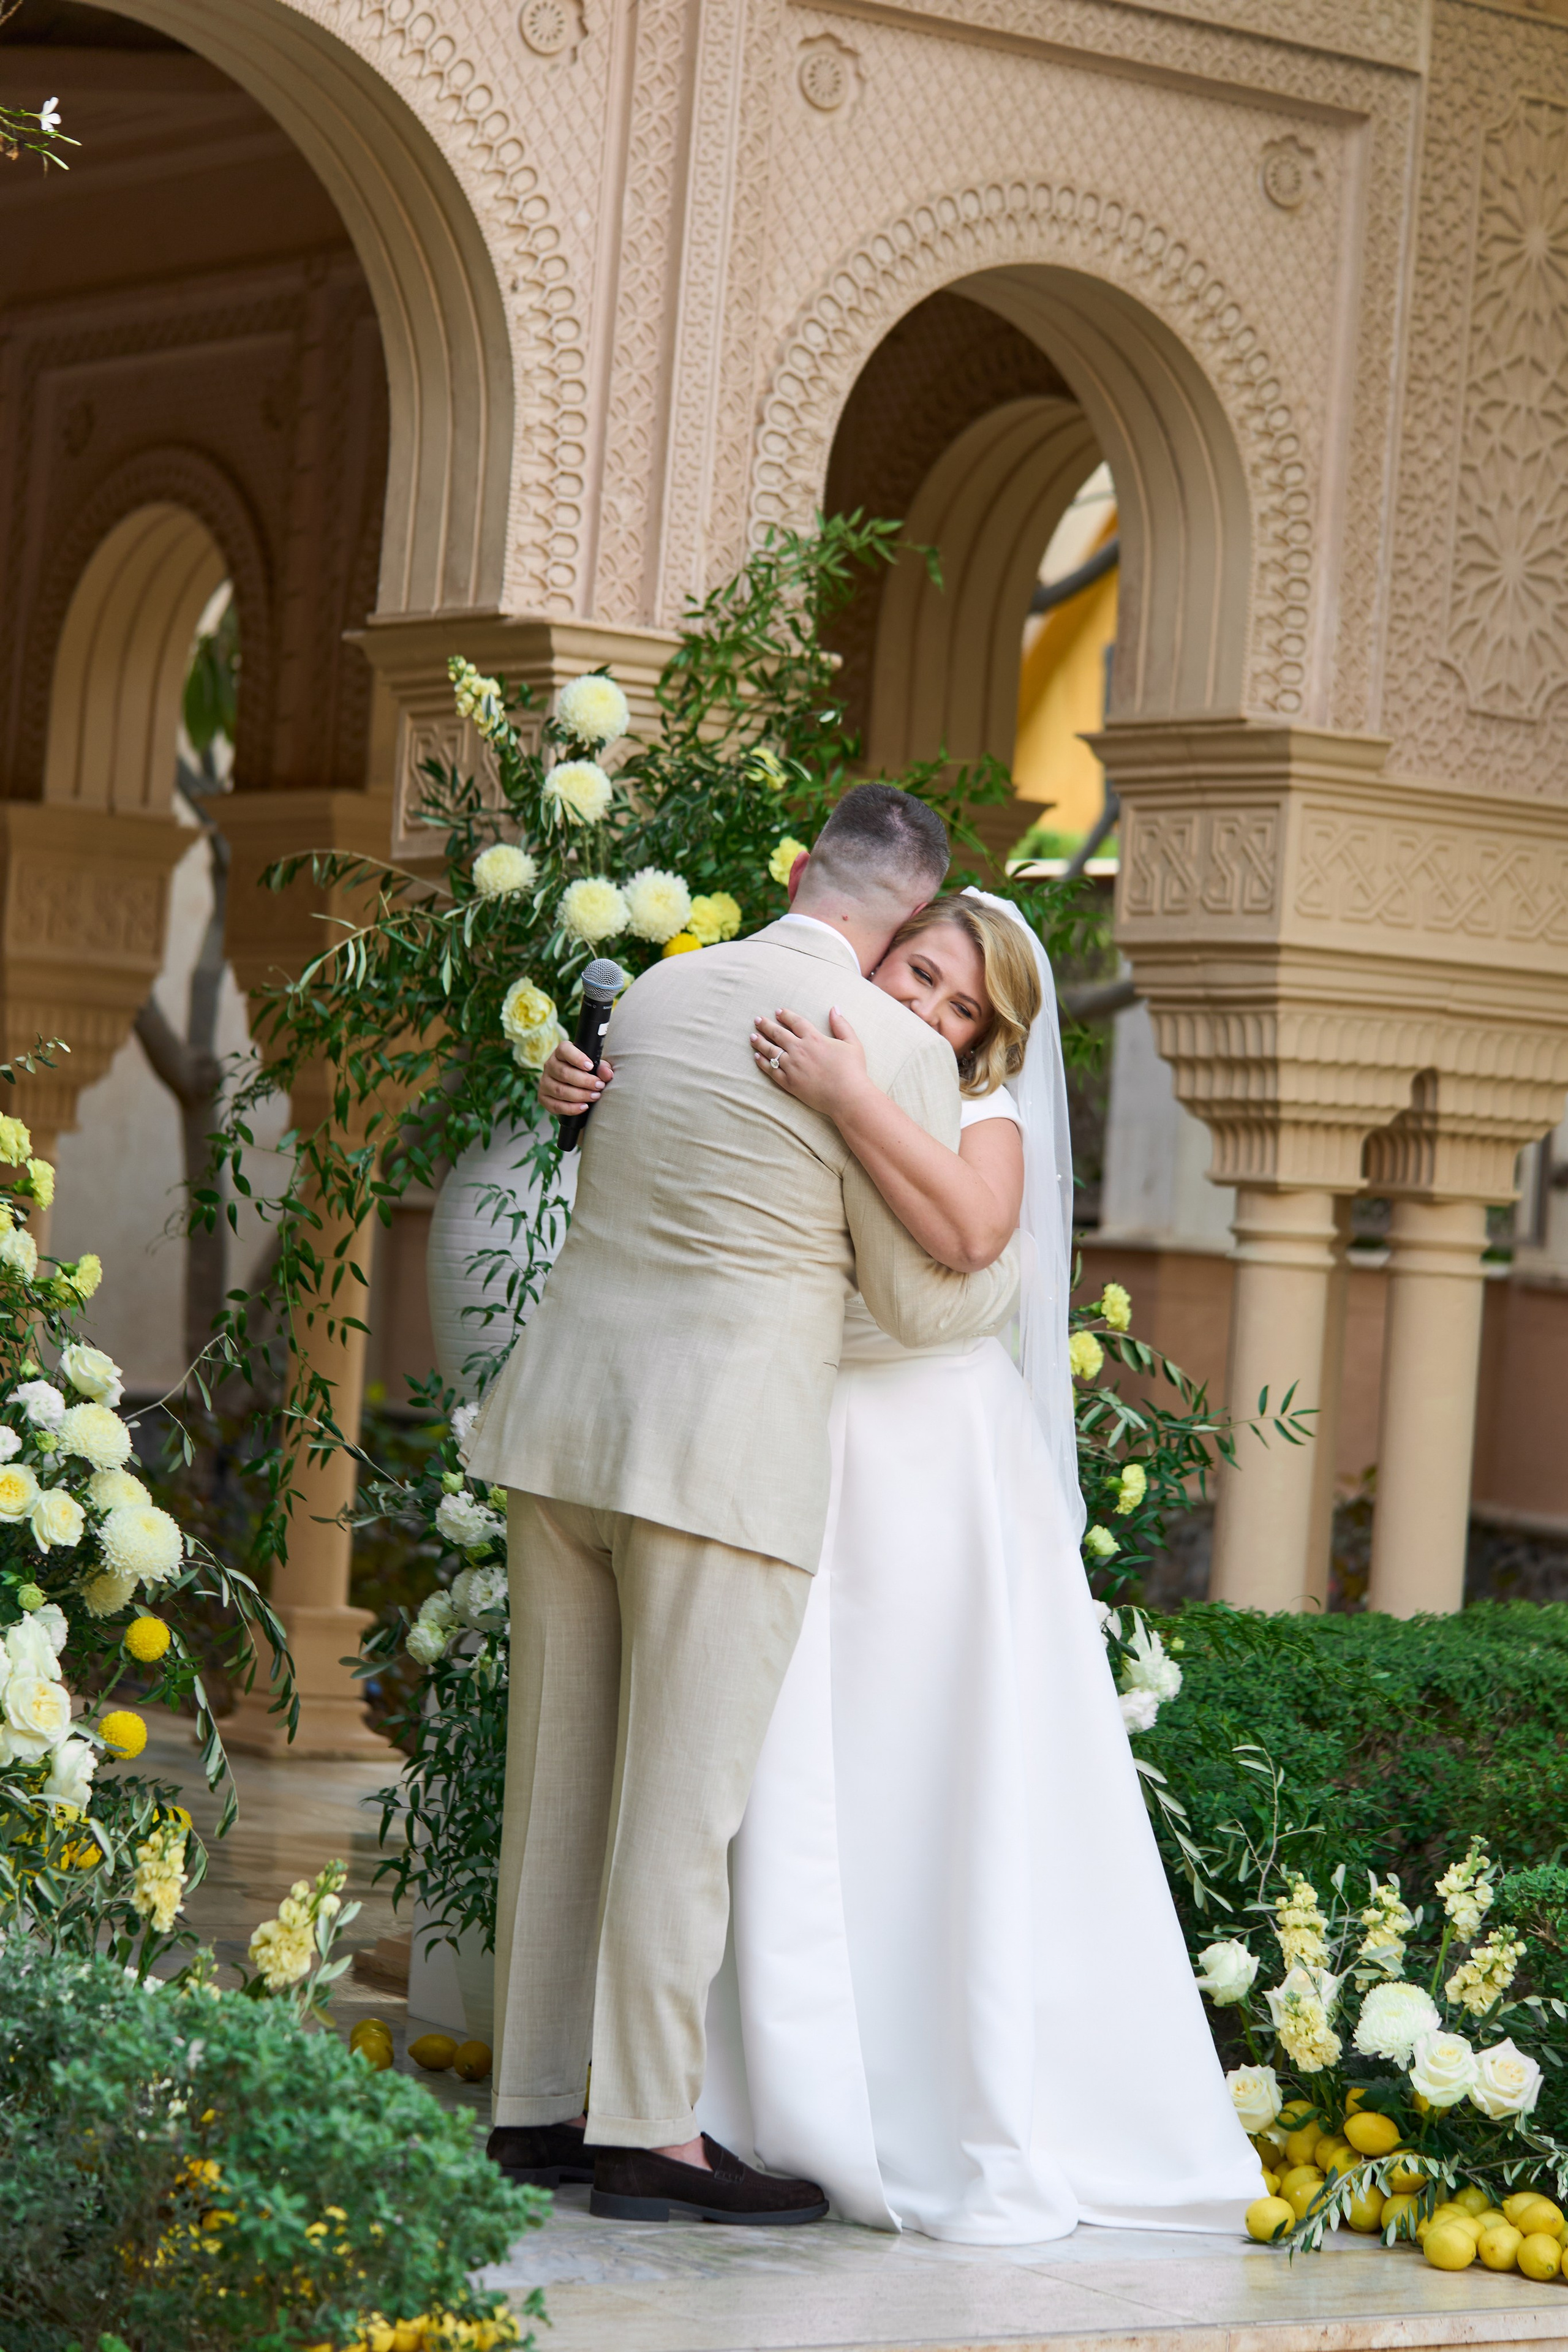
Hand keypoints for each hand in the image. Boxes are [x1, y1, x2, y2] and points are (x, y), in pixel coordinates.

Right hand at [537, 1039, 613, 1117]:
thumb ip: (603, 1068)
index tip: (590, 1066)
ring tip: (595, 1096)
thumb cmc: (587, 1072)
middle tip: (599, 1086)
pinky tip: (584, 1107)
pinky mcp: (543, 1097)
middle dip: (584, 1081)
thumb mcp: (595, 1067)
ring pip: (559, 1090)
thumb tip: (607, 1074)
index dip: (577, 1058)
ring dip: (580, 1095)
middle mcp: (549, 1065)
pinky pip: (555, 1105)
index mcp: (561, 1052)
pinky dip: (571, 1108)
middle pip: (563, 1073)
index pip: (564, 1050)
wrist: (575, 1086)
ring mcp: (545, 1082)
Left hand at [750, 1006, 868, 1119]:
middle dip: (766, 1025)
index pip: (795, 1022)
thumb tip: (834, 1008)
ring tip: (752, 1036)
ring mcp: (792, 1067)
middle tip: (757, 1020)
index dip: (786, 1015)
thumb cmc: (853, 1070)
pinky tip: (757, 1057)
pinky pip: (771, 1070)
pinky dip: (762, 1063)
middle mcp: (799, 1050)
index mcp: (814, 1038)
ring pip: (771, 1051)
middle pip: (778, 1034)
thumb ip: (841, 1025)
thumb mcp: (852, 1043)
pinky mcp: (789, 1083)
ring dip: (760, 1042)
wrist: (847, 1096)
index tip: (778, 1012)